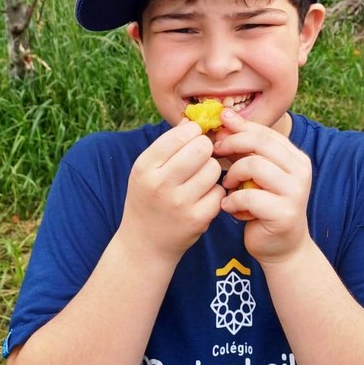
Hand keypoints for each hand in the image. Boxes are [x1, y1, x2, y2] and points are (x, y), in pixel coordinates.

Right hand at [118, 119, 224, 262]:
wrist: (144, 245)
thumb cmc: (148, 198)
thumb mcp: (146, 170)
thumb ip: (168, 144)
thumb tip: (193, 120)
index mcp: (145, 167)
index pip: (181, 134)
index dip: (193, 133)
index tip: (193, 139)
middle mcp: (160, 184)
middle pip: (202, 148)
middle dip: (206, 149)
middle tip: (201, 157)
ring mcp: (180, 203)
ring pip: (214, 169)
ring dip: (211, 171)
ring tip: (200, 179)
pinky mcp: (198, 219)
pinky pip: (219, 192)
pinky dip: (215, 192)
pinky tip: (203, 197)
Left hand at [214, 108, 312, 264]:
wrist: (281, 247)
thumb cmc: (264, 207)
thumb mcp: (256, 175)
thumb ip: (246, 150)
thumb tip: (225, 118)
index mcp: (296, 158)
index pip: (266, 132)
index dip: (240, 127)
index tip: (219, 127)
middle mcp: (300, 171)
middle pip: (260, 143)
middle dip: (233, 144)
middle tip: (215, 152)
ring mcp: (295, 192)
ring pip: (254, 165)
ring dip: (232, 174)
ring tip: (226, 186)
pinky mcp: (284, 213)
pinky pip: (249, 196)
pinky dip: (233, 200)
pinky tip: (229, 207)